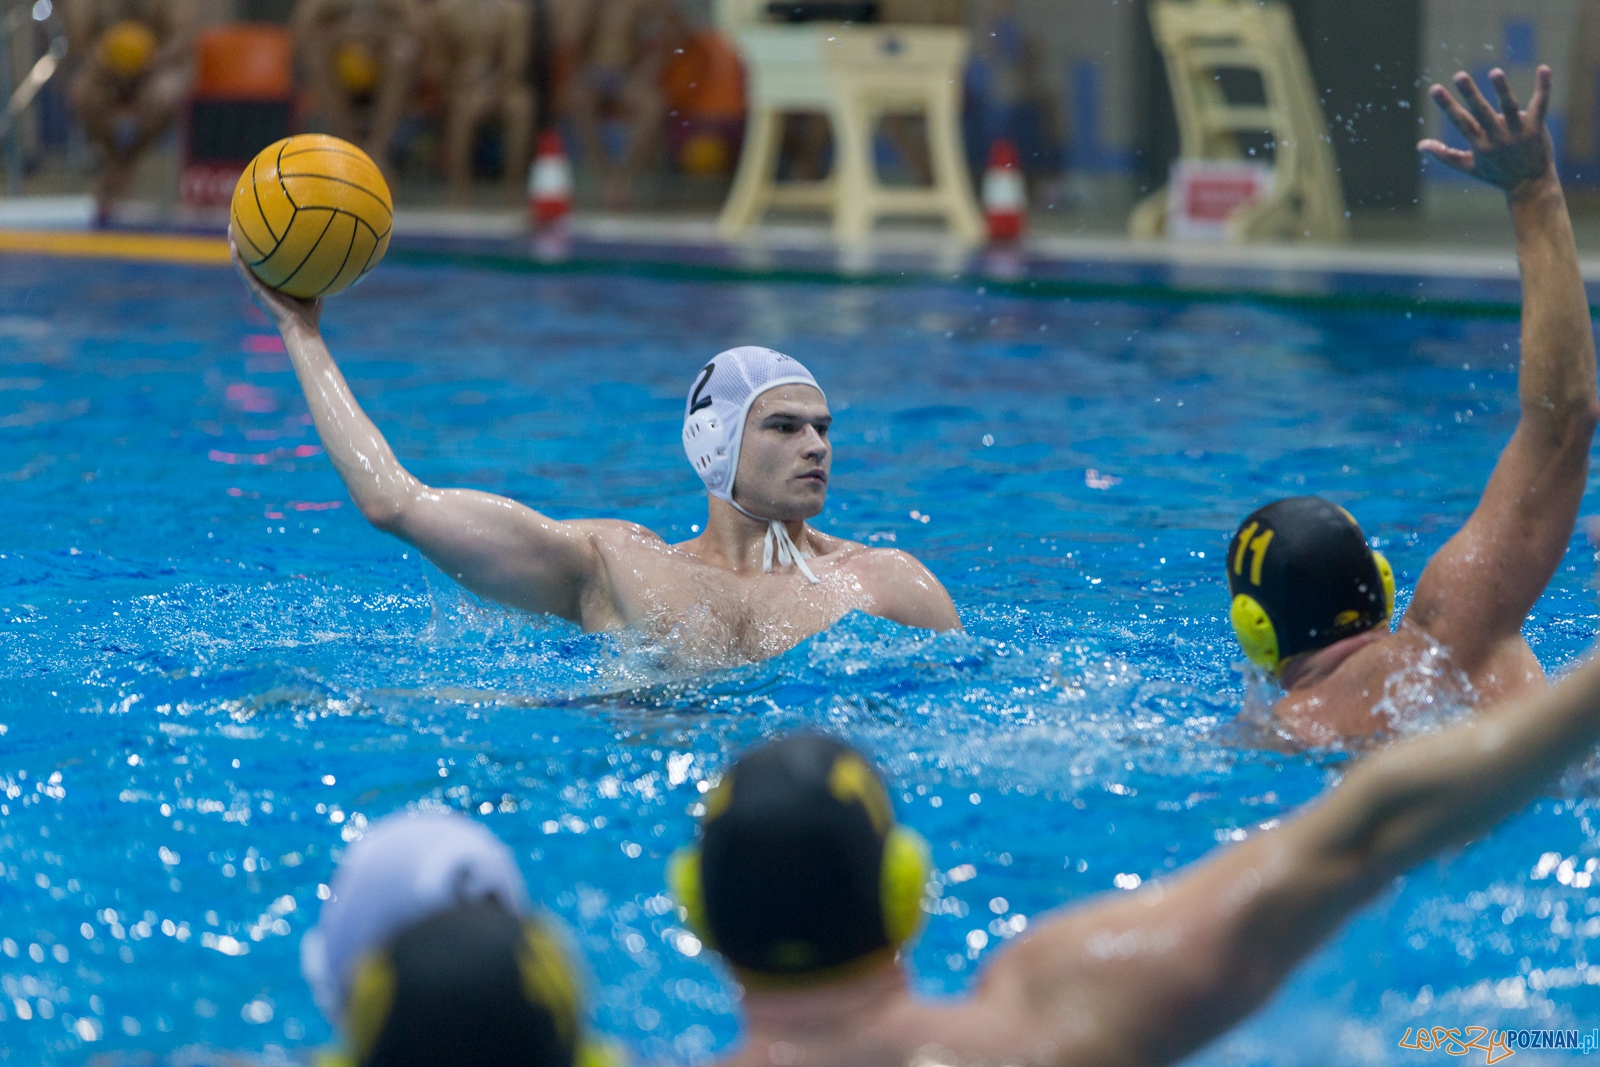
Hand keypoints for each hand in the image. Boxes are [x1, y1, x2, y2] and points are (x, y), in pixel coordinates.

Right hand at [228, 224, 321, 334]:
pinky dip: (237, 258)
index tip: (257, 227)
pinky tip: (234, 243)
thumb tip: (326, 254)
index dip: (258, 245)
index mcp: (271, 282)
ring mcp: (255, 287)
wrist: (301, 328)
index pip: (262, 261)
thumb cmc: (310, 312)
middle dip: (243, 240)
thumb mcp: (313, 285)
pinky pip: (243, 271)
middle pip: (248, 258)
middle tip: (240, 222)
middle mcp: (260, 284)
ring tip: (231, 226)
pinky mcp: (254, 291)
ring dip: (234, 244)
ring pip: (240, 262)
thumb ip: (313, 271)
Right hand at [1419, 65, 1555, 199]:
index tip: (1435, 88)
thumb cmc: (1496, 174)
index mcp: (1479, 145)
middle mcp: (1497, 137)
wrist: (1530, 184)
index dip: (1447, 105)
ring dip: (1501, 89)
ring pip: (1509, 107)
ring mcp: (1518, 131)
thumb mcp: (1468, 167)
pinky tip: (1543, 69)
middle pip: (1482, 112)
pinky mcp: (1536, 127)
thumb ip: (1445, 155)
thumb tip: (1420, 145)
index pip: (1460, 122)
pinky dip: (1542, 87)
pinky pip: (1540, 104)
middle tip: (1459, 75)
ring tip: (1494, 72)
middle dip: (1470, 94)